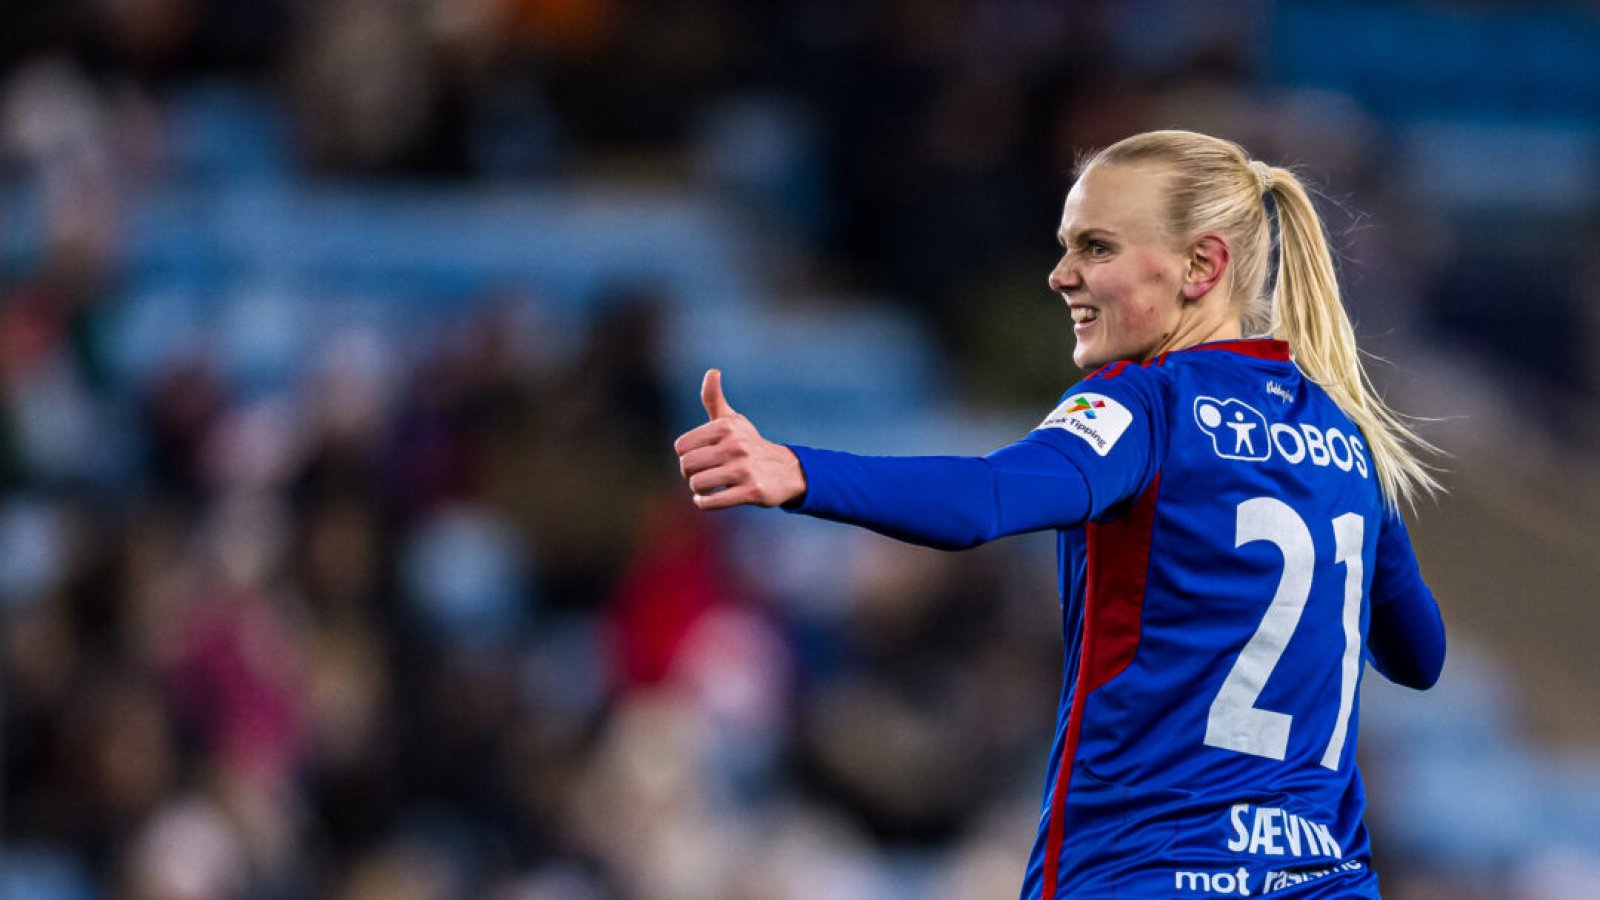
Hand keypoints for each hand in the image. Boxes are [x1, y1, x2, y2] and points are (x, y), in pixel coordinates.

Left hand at [674, 369, 806, 509]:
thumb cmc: (749, 444)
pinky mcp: (752, 491)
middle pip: (687, 466)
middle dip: (690, 474)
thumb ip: (715, 398)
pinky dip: (705, 503)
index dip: (685, 456)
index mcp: (726, 427)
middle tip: (702, 475)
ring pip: (698, 484)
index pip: (681, 447)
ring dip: (699, 490)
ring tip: (708, 487)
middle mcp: (736, 446)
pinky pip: (713, 502)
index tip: (699, 459)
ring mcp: (745, 470)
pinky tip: (709, 499)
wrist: (785, 470)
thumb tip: (712, 371)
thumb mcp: (733, 420)